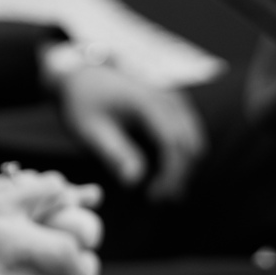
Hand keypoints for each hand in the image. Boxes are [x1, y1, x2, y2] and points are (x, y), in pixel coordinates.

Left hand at [0, 168, 103, 274]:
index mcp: (5, 241)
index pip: (66, 252)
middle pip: (62, 199)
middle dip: (80, 229)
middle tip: (81, 252)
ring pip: (39, 182)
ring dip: (60, 203)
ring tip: (71, 221)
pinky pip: (13, 181)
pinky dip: (31, 193)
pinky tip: (39, 209)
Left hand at [58, 64, 205, 201]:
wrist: (82, 74)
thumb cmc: (84, 102)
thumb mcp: (90, 129)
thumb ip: (113, 153)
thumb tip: (134, 182)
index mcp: (149, 103)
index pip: (173, 144)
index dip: (170, 175)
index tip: (155, 197)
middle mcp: (168, 99)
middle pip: (190, 145)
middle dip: (178, 176)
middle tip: (156, 200)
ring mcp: (174, 100)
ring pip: (193, 141)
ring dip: (182, 168)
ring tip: (160, 192)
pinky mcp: (173, 105)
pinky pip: (187, 134)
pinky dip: (180, 156)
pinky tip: (162, 175)